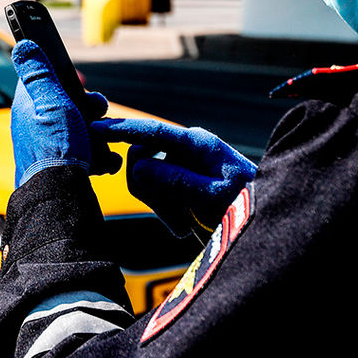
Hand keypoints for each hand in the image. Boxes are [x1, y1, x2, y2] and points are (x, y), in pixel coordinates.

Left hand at [11, 40, 120, 186]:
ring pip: (83, 129)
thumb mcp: (49, 101)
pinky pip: (88, 153)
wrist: (60, 197)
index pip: (47, 79)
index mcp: (29, 105)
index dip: (66, 79)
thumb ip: (38, 72)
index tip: (79, 85)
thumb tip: (23, 45)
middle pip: (70, 104)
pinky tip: (101, 162)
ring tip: (100, 143)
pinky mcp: (65, 165)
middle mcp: (37, 124)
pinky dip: (99, 157)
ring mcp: (51, 146)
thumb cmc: (54, 147)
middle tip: (96, 113)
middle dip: (90, 108)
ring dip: (100, 134)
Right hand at [91, 118, 255, 237]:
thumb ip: (174, 179)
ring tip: (184, 227)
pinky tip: (185, 228)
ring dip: (159, 206)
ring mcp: (182, 166)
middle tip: (173, 220)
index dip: (122, 129)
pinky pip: (155, 193)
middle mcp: (187, 150)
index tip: (95, 127)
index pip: (152, 131)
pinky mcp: (180, 184)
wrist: (261, 229)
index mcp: (197, 143)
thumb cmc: (244, 208)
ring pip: (145, 179)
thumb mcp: (211, 196)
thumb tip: (136, 166)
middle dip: (148, 191)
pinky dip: (165, 212)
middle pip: (141, 159)